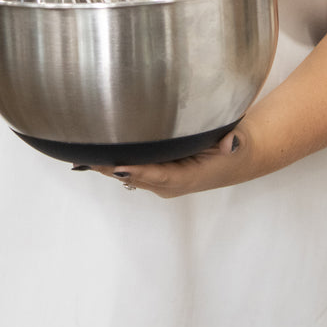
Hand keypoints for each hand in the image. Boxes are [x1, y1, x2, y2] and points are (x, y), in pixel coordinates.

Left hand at [91, 124, 248, 197]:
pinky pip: (135, 172)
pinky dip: (117, 164)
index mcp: (189, 177)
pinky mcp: (160, 175)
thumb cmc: (237, 148)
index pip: (160, 176)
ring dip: (111, 167)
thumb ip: (231, 143)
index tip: (120, 165)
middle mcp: (172, 184)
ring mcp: (164, 181)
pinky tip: (98, 156)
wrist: (239, 157)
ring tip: (86, 155)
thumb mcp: (237, 144)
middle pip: (138, 177)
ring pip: (132, 176)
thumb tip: (230, 142)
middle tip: (90, 156)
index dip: (139, 172)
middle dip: (114, 168)